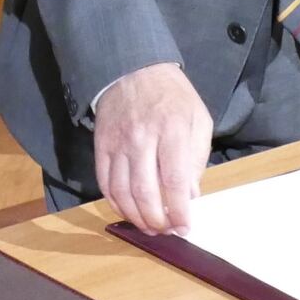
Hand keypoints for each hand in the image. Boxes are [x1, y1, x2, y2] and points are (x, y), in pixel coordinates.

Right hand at [92, 61, 213, 234]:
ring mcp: (118, 143)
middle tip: (167, 231)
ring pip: (122, 192)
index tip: (185, 226)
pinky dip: (115, 203)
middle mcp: (142, 138)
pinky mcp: (101, 146)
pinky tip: (128, 211)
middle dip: (157, 220)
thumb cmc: (173, 96)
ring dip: (136, 217)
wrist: (132, 69)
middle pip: (145, 192)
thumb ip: (197, 157)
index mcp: (171, 129)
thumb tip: (189, 195)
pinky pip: (105, 183)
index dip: (179, 210)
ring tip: (149, 227)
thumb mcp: (198, 119)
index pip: (174, 180)